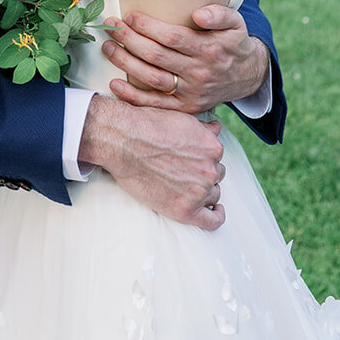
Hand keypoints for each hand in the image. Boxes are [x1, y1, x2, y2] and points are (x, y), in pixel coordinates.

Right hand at [80, 94, 225, 230]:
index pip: (216, 156)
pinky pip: (212, 220)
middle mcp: (209, 169)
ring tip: (184, 185)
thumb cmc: (147, 126)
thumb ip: (203, 127)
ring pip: (213, 194)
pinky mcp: (185, 210)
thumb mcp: (180, 118)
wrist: (123, 141)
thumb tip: (217, 128)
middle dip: (202, 172)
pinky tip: (215, 211)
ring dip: (203, 190)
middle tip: (182, 169)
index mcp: (211, 146)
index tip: (191, 158)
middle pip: (215, 175)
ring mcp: (199, 190)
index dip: (203, 156)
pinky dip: (216, 216)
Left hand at [103, 6, 269, 113]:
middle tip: (111, 26)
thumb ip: (219, 14)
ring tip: (107, 47)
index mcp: (208, 49)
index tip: (130, 16)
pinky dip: (133, 96)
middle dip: (129, 39)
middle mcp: (198, 72)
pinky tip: (114, 84)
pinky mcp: (185, 107)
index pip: (171, 37)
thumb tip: (199, 14)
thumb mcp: (236, 22)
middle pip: (156, 56)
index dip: (147, 26)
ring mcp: (191, 93)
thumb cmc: (234, 43)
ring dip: (125, 63)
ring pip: (152, 78)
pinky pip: (156, 104)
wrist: (248, 76)